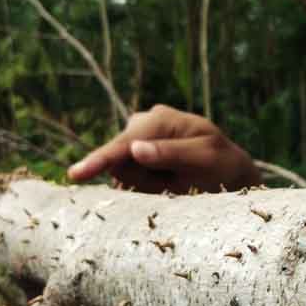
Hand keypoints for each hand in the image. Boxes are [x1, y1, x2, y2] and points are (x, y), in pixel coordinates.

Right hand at [67, 104, 261, 193]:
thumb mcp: (205, 159)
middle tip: (179, 181)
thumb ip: (171, 154)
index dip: (100, 159)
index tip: (76, 174)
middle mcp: (143, 124)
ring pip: (122, 173)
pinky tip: (168, 182)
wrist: (230, 175)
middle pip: (120, 161)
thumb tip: (135, 149)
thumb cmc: (223, 165)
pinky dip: (146, 187)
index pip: (125, 143)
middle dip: (143, 180)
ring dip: (146, 185)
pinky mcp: (135, 159)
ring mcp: (137, 141)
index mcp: (160, 118)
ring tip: (177, 181)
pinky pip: (127, 181)